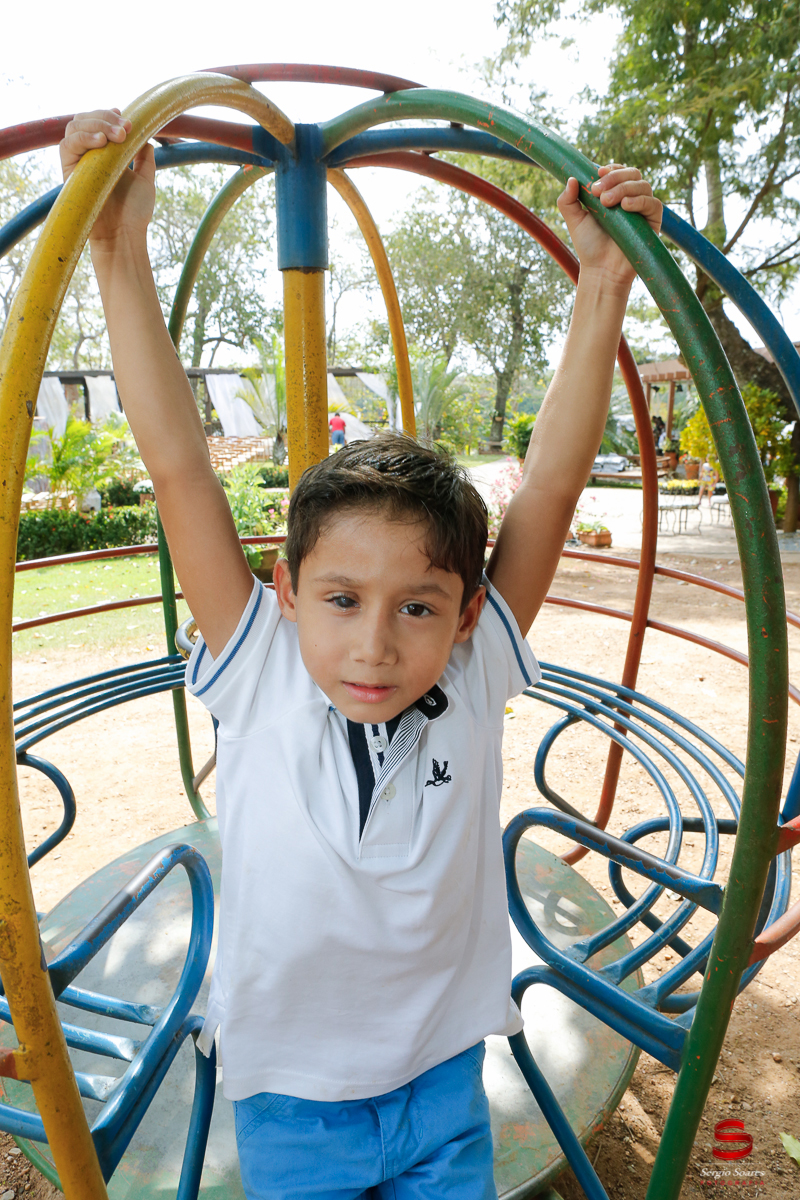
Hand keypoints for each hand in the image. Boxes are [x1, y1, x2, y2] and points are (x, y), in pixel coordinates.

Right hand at [60, 109, 154, 245]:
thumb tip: (146, 138)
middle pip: (84, 120)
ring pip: (74, 128)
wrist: (124, 235)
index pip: (97, 123)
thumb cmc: (135, 212)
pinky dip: (83, 138)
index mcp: (104, 155)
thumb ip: (144, 157)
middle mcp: (88, 157)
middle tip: (125, 128)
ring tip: (117, 135)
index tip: (123, 116)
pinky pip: (67, 145)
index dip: (106, 115)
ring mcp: (77, 164)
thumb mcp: (146, 179)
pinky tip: (101, 142)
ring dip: (96, 124)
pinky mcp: (68, 173)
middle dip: (104, 117)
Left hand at [557, 164, 661, 290]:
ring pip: (642, 185)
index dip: (611, 169)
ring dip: (623, 188)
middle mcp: (631, 198)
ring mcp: (643, 208)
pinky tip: (625, 206)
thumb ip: (568, 200)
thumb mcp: (574, 220)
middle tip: (597, 192)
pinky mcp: (653, 222)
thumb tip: (571, 178)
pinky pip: (653, 204)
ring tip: (606, 202)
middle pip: (632, 173)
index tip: (597, 173)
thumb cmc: (589, 246)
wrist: (601, 270)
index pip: (619, 171)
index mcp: (615, 193)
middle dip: (614, 178)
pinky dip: (639, 201)